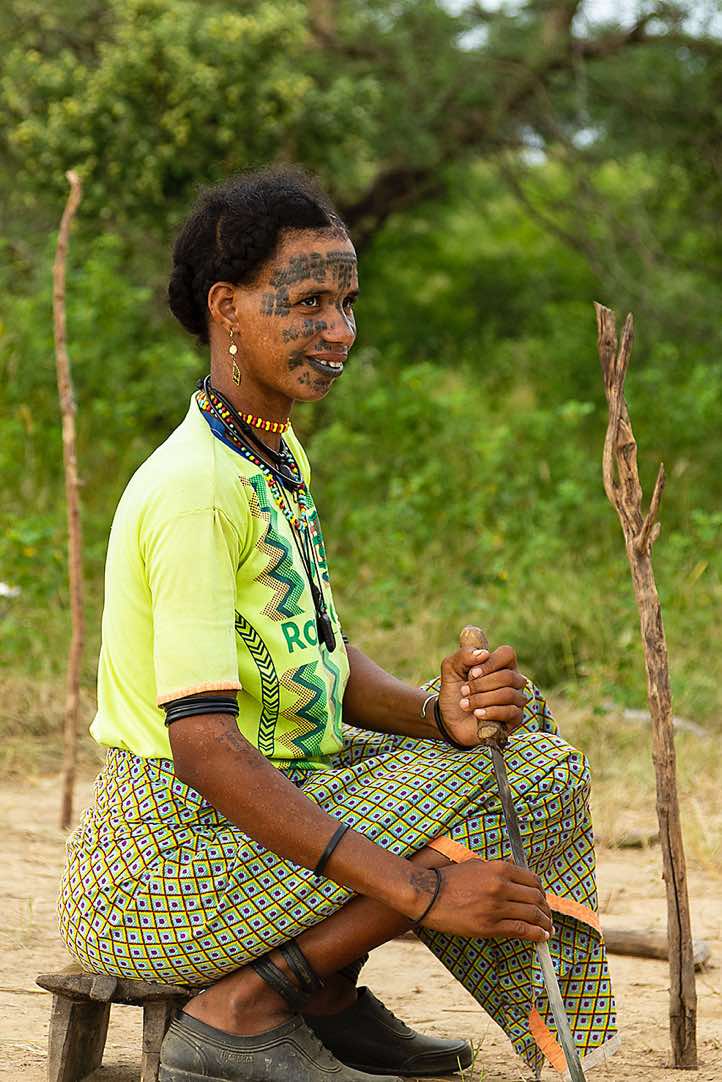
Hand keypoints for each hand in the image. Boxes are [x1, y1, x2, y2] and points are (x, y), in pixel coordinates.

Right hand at [415, 860, 552, 941]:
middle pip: (536, 898)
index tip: (543, 900)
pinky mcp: (489, 926)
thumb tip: (514, 874)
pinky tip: (542, 937)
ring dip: (544, 923)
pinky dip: (536, 934)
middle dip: (545, 909)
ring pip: (532, 915)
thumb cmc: (449, 879)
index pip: (532, 880)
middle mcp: (501, 886)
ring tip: (548, 929)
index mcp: (499, 868)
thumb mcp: (475, 864)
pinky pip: (521, 930)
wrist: (428, 895)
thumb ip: (497, 869)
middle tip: (548, 917)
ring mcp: (496, 907)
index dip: (542, 892)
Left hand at [437, 643, 527, 746]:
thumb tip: (483, 653)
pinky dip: (491, 712)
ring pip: (508, 694)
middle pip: (508, 676)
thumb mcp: (451, 669)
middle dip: (481, 685)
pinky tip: (477, 714)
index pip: (507, 654)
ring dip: (482, 699)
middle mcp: (513, 680)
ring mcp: (516, 699)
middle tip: (463, 691)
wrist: (450, 720)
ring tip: (465, 704)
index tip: (472, 673)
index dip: (490, 663)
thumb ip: (463, 656)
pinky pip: (511, 712)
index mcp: (501, 664)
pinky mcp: (515, 718)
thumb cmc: (455, 691)